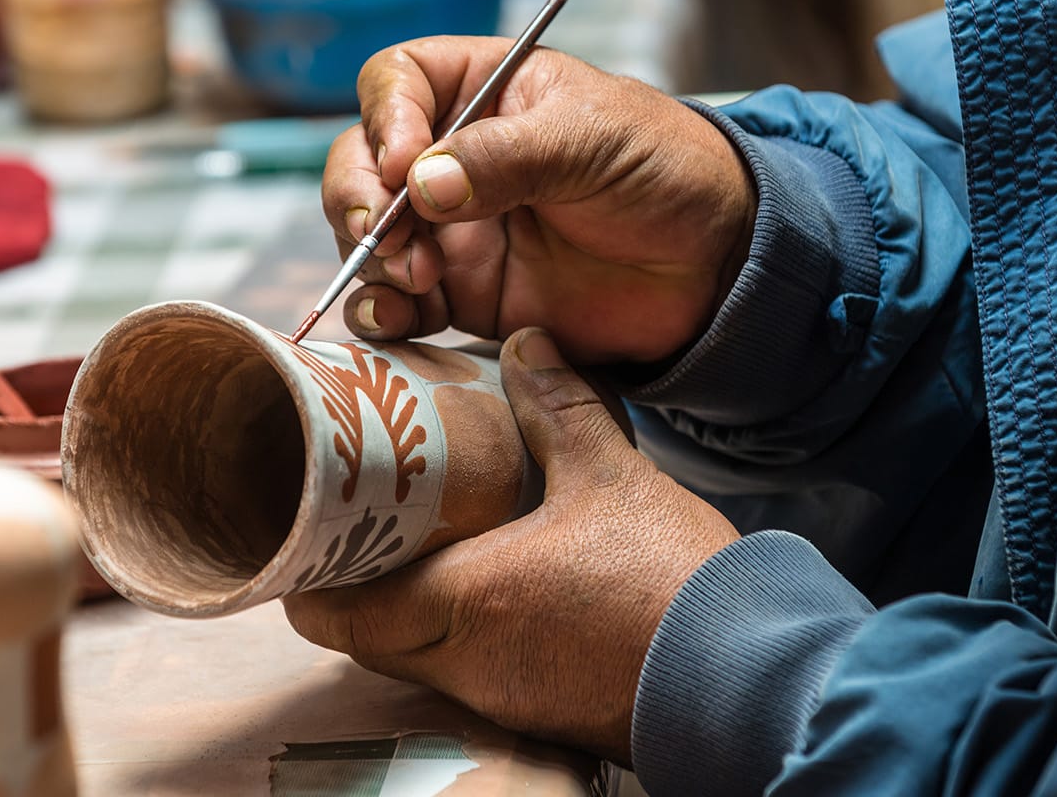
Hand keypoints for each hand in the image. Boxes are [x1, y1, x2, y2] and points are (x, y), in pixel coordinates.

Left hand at [282, 328, 739, 762]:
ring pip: (413, 660)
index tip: (307, 536)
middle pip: (364, 642)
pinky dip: (457, 634)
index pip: (336, 616)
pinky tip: (487, 587)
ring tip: (417, 547)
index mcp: (462, 604)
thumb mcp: (610, 476)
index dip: (308, 580)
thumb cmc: (671, 582)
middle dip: (352, 589)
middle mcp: (465, 663)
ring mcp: (500, 697)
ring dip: (404, 611)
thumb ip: (559, 407)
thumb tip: (525, 343)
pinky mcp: (538, 713)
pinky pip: (466, 674)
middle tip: (361, 529)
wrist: (749, 673)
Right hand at [323, 37, 755, 364]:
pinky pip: (399, 305)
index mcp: (483, 92)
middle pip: (361, 163)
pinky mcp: (464, 294)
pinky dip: (381, 314)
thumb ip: (506, 157)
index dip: (385, 119)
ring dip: (371, 259)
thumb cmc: (664, 171)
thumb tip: (419, 183)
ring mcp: (452, 230)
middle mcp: (453, 159)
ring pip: (367, 237)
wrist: (712, 267)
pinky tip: (395, 320)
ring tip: (416, 278)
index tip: (404, 162)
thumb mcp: (592, 140)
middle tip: (384, 233)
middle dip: (357, 198)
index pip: (398, 82)